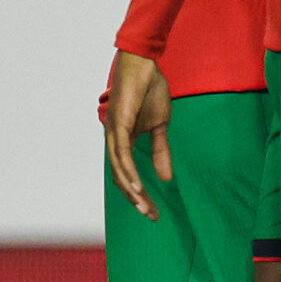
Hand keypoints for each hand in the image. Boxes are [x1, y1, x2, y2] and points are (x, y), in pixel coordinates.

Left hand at [103, 50, 171, 218]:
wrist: (144, 65)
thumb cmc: (150, 91)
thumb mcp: (161, 125)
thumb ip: (161, 151)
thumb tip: (166, 178)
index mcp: (122, 141)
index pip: (128, 175)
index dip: (140, 195)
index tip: (154, 211)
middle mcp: (113, 140)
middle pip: (121, 178)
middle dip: (136, 200)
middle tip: (152, 216)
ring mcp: (114, 133)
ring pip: (119, 170)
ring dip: (132, 191)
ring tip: (145, 207)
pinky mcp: (119, 124)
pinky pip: (122, 154)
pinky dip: (128, 171)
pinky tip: (136, 186)